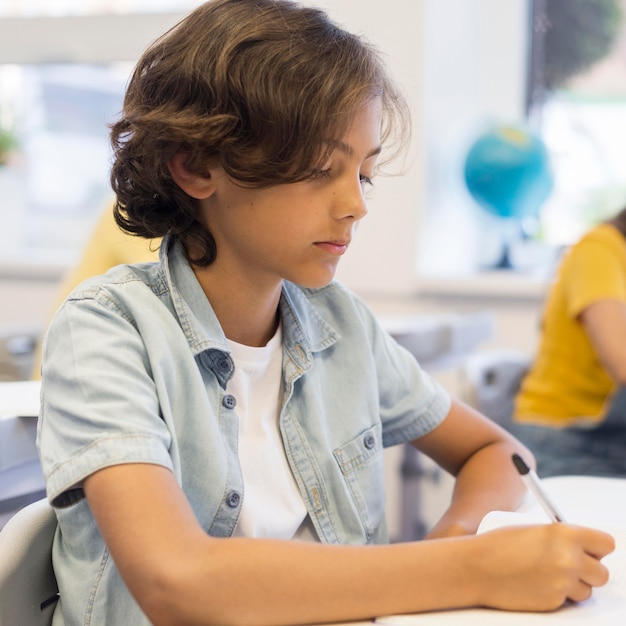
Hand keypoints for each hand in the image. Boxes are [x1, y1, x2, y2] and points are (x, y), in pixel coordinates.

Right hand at [473, 523, 614, 611]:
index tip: (589, 550)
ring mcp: (562, 583)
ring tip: (548, 575)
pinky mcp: (554, 602)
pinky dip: (556, 595)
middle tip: (569, 565)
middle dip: (588, 571)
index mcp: (565, 534)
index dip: (598, 548)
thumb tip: (581, 548)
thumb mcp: (534, 530)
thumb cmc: (499, 544)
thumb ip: (561, 538)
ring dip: (573, 585)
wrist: (477, 566)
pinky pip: (567, 601)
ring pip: (587, 590)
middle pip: (602, 573)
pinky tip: (536, 584)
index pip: (606, 544)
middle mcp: (569, 558)